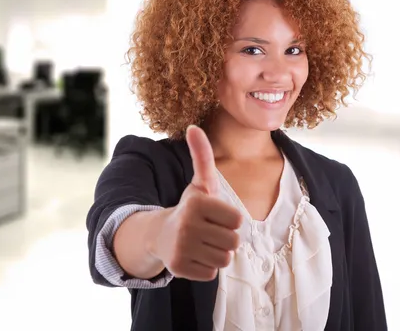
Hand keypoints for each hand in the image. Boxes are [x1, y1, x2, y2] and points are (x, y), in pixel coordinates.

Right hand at [152, 125, 242, 280]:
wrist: (161, 235)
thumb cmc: (190, 207)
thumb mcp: (200, 182)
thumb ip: (202, 156)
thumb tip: (193, 126)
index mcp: (198, 202)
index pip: (238, 220)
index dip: (231, 219)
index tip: (216, 215)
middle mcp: (187, 224)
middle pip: (233, 242)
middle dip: (226, 238)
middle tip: (210, 232)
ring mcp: (181, 247)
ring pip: (224, 259)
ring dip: (218, 253)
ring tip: (203, 243)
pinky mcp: (178, 268)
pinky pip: (211, 273)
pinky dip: (206, 267)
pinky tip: (195, 255)